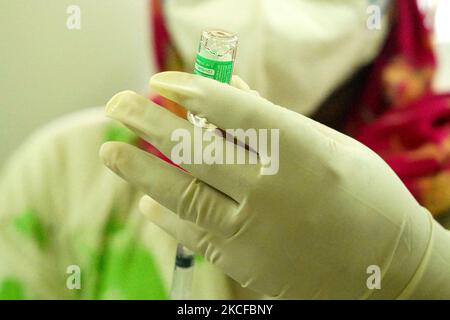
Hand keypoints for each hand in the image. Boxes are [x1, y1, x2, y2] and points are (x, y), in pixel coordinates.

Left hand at [100, 71, 446, 298]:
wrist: (388, 273)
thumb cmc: (367, 201)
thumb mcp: (330, 149)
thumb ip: (275, 121)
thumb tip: (229, 92)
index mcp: (300, 150)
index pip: (230, 110)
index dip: (190, 90)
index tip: (161, 82)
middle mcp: (270, 188)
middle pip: (194, 147)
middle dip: (148, 121)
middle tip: (117, 105)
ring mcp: (253, 229)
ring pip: (181, 192)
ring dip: (140, 169)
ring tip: (111, 151)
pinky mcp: (244, 262)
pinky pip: (192, 233)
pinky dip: (165, 214)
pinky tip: (146, 202)